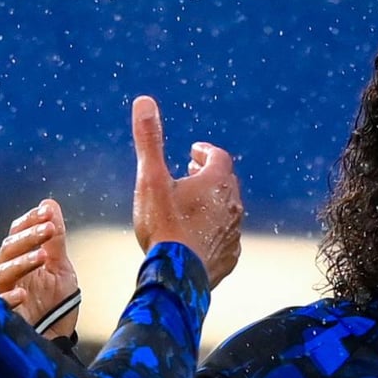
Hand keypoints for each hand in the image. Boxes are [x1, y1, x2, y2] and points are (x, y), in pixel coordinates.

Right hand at [0, 198, 79, 338]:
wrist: (57, 338)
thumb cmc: (54, 304)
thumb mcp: (60, 268)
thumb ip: (55, 240)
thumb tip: (49, 204)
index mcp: (19, 259)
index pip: (17, 233)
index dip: (31, 221)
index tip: (48, 213)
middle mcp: (7, 274)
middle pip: (8, 248)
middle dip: (29, 236)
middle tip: (49, 229)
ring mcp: (2, 294)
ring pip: (2, 272)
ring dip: (22, 262)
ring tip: (41, 257)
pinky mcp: (2, 315)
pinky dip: (8, 298)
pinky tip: (21, 295)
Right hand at [131, 95, 241, 288]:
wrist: (177, 276)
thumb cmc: (163, 225)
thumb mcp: (150, 179)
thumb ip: (149, 140)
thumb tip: (144, 101)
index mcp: (216, 182)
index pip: (217, 157)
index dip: (205, 152)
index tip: (193, 152)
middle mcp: (232, 205)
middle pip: (225, 182)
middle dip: (209, 175)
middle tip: (192, 174)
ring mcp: (233, 232)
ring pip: (227, 210)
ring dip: (212, 204)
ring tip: (193, 205)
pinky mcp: (230, 256)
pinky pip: (226, 237)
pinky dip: (214, 230)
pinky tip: (200, 236)